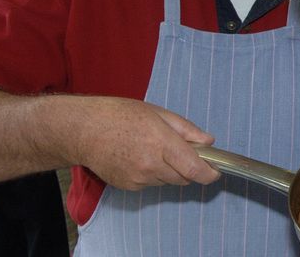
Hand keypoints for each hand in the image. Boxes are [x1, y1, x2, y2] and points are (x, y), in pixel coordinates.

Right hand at [66, 96, 220, 190]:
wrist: (83, 130)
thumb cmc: (119, 115)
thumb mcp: (158, 113)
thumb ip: (186, 129)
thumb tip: (208, 141)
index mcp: (161, 142)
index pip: (194, 169)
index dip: (210, 173)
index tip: (216, 171)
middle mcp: (151, 164)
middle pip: (184, 178)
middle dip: (188, 167)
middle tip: (180, 150)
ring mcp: (139, 178)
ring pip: (167, 181)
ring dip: (169, 170)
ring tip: (152, 149)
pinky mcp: (129, 186)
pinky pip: (151, 184)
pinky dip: (153, 174)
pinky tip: (139, 157)